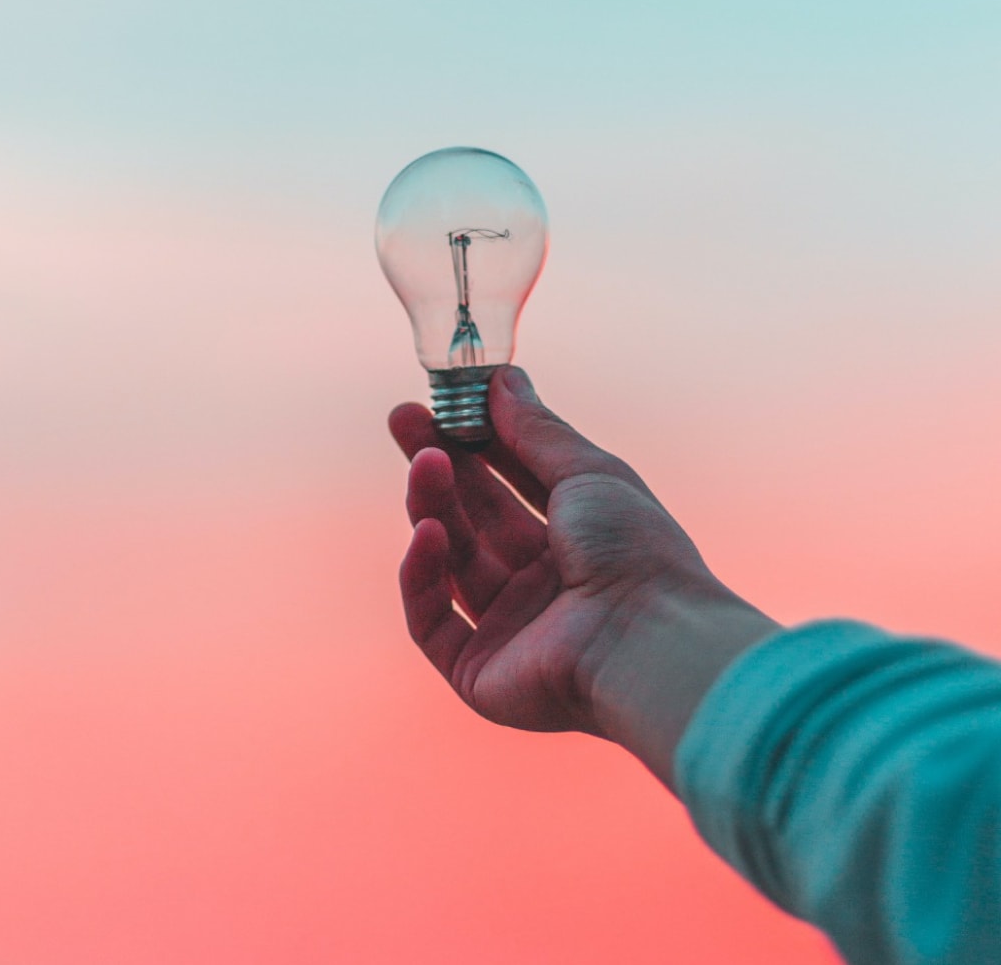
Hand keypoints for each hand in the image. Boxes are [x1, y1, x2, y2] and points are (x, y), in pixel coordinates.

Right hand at [390, 367, 777, 784]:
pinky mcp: (479, 673)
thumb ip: (536, 430)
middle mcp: (543, 585)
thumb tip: (502, 378)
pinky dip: (422, 576)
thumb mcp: (588, 472)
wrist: (648, 640)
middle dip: (438, 465)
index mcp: (577, 540)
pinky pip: (432, 621)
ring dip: (432, 507)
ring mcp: (510, 630)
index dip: (475, 441)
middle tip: (403, 419)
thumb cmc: (634, 550)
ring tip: (425, 462)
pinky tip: (427, 532)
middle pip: (474, 517)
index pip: (512, 482)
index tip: (441, 401)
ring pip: (451, 560)